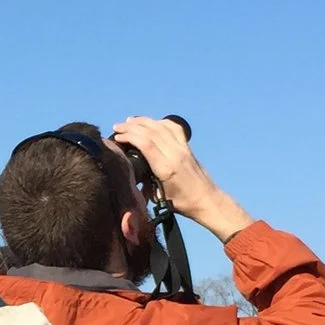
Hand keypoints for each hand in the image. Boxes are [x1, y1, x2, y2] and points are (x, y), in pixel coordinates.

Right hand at [109, 117, 253, 241]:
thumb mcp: (160, 197)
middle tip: (117, 126)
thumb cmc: (184, 203)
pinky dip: (160, 122)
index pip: (146, 144)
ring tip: (129, 121)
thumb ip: (145, 185)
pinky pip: (173, 128)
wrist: (208, 201)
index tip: (117, 136)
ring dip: (143, 121)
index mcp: (167, 168)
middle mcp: (175, 154)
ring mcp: (183, 148)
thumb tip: (131, 177)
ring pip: (162, 126)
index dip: (130, 136)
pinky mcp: (187, 147)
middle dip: (132, 126)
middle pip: (152, 131)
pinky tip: (151, 123)